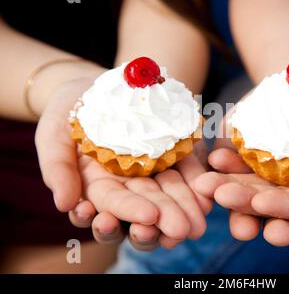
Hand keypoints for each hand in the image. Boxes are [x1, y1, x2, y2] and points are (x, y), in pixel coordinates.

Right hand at [36, 78, 210, 249]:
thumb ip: (57, 169)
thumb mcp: (54, 135)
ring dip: (185, 209)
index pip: (113, 205)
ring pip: (172, 197)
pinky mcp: (177, 156)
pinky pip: (190, 172)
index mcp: (100, 188)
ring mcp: (156, 173)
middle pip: (147, 209)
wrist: (101, 84)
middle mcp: (131, 187)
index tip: (146, 219)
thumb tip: (63, 204)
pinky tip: (208, 193)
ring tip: (197, 223)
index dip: (129, 212)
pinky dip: (199, 183)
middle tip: (179, 230)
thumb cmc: (72, 111)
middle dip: (163, 221)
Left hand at [194, 53, 288, 248]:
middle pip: (284, 196)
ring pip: (265, 176)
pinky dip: (236, 150)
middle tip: (219, 197)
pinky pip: (259, 147)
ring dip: (234, 179)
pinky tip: (212, 150)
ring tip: (206, 179)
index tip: (260, 205)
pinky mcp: (288, 136)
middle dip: (251, 200)